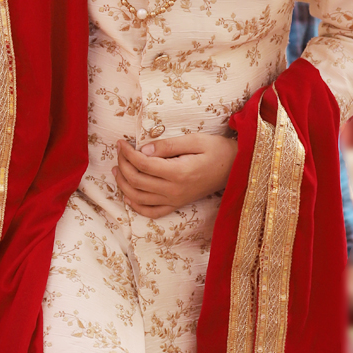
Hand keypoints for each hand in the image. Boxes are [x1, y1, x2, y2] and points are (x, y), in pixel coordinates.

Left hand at [112, 133, 237, 217]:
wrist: (235, 168)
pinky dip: (137, 206)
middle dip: (122, 165)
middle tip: (119, 151)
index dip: (127, 153)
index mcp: (178, 172)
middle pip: (136, 181)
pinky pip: (153, 212)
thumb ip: (167, 145)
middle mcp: (174, 190)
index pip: (142, 164)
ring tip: (117, 169)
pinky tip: (128, 196)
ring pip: (139, 198)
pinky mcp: (178, 205)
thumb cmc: (216, 150)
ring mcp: (175, 200)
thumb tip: (143, 149)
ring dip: (123, 184)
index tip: (121, 142)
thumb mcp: (194, 140)